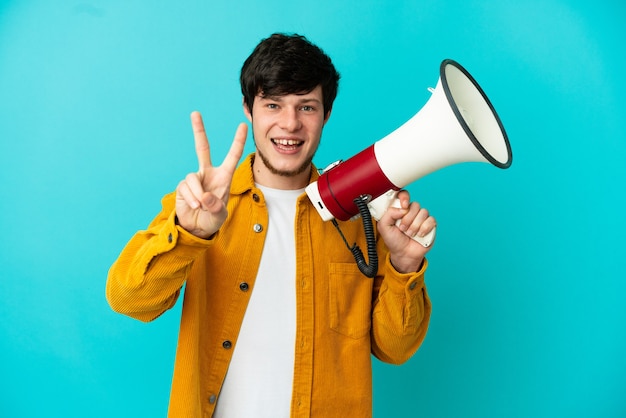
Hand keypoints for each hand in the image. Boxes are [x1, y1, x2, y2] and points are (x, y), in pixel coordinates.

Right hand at [175, 111, 247, 237]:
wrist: (196, 228)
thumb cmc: (212, 220)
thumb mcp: (220, 216)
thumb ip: (216, 207)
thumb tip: (205, 196)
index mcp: (224, 177)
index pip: (232, 156)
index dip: (237, 141)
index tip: (242, 126)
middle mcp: (208, 173)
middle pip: (202, 147)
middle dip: (198, 130)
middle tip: (195, 113)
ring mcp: (195, 178)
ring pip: (193, 178)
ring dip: (198, 193)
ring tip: (201, 206)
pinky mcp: (183, 186)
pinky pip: (186, 187)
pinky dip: (192, 197)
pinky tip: (195, 205)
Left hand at [377, 190, 436, 272]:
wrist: (403, 254)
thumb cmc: (394, 240)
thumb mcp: (384, 227)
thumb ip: (388, 214)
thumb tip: (402, 209)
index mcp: (400, 209)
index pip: (404, 195)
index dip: (405, 197)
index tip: (403, 206)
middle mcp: (411, 212)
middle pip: (415, 205)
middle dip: (408, 219)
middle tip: (402, 228)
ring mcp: (421, 218)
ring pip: (423, 212)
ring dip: (415, 225)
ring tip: (410, 234)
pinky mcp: (430, 225)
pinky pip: (431, 220)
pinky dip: (424, 228)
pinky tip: (419, 235)